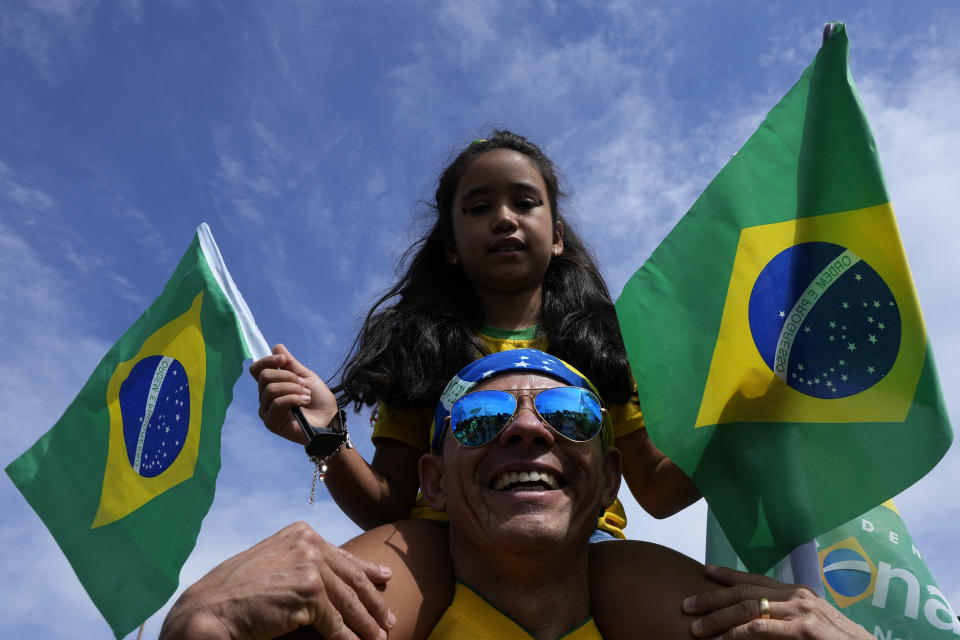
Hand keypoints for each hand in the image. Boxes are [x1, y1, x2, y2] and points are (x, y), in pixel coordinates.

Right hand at [160, 522, 395, 639]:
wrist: (208, 611)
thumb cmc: (235, 593)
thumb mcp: (275, 566)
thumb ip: (303, 565)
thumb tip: (331, 579)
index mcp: (300, 533)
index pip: (341, 555)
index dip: (366, 569)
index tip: (384, 578)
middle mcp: (307, 543)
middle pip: (351, 577)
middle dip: (373, 601)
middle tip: (389, 617)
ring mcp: (309, 564)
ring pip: (348, 602)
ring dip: (366, 624)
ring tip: (381, 637)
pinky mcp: (308, 591)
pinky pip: (335, 624)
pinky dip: (348, 639)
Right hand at [249, 343, 337, 444]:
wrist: (329, 421)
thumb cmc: (319, 402)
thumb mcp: (307, 377)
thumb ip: (291, 364)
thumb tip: (277, 347)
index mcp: (273, 385)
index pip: (257, 369)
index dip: (268, 360)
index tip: (283, 360)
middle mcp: (265, 398)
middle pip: (264, 377)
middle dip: (287, 376)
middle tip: (304, 385)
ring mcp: (266, 410)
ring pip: (270, 389)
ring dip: (293, 388)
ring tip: (307, 395)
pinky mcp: (271, 422)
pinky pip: (277, 403)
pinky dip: (293, 399)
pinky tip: (305, 402)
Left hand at [682, 565, 870, 638]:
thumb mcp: (810, 624)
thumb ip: (786, 618)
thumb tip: (757, 621)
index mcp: (798, 592)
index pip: (756, 578)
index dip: (729, 575)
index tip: (706, 571)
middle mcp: (798, 595)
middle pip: (745, 590)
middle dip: (712, 597)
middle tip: (687, 604)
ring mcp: (802, 611)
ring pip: (747, 607)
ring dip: (717, 618)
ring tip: (696, 628)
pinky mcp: (804, 629)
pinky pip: (760, 628)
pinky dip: (735, 634)